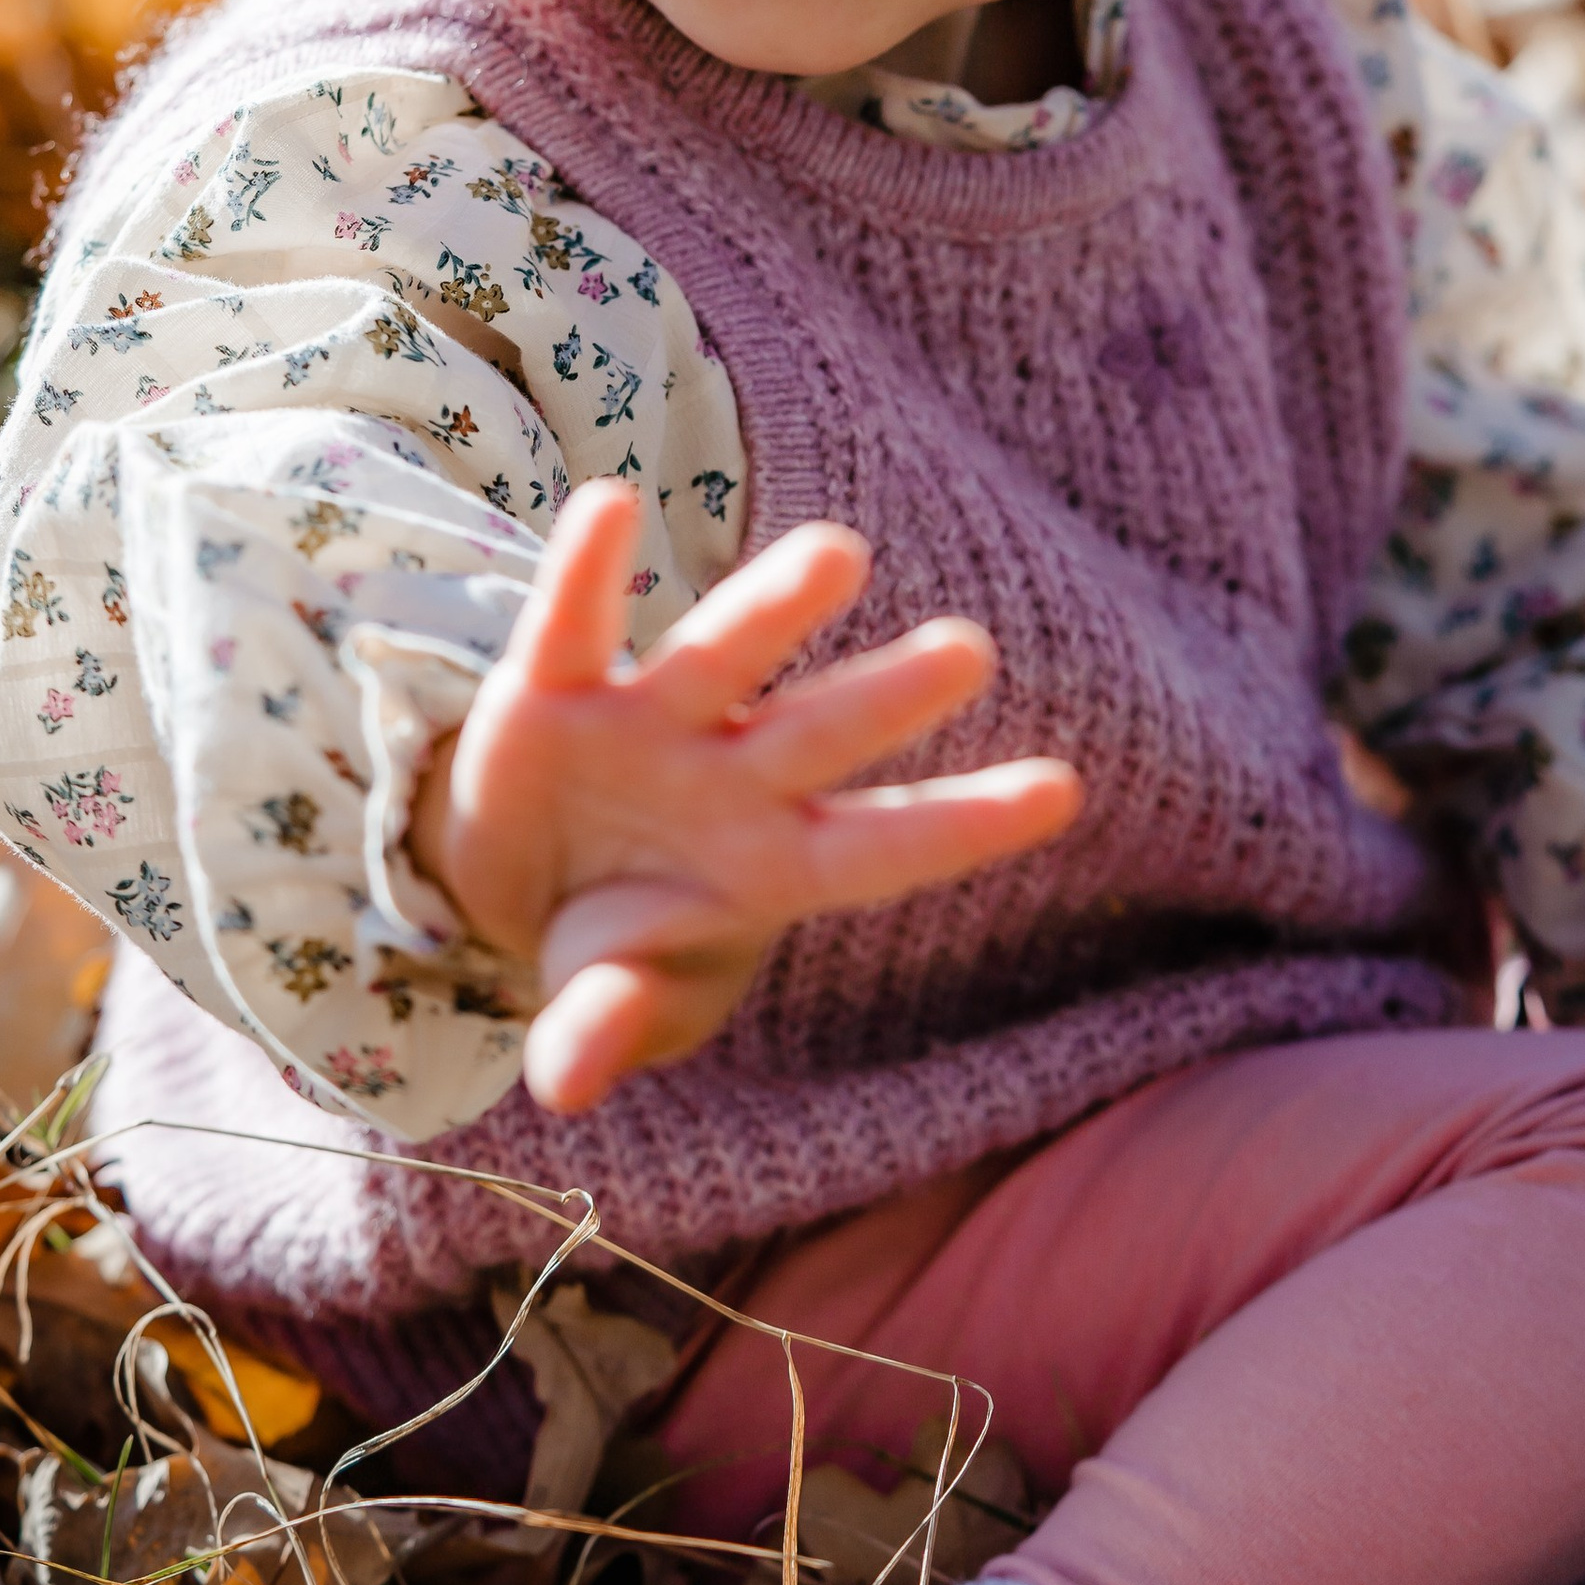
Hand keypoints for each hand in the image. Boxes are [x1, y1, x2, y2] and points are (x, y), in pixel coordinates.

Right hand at [412, 482, 1081, 1115]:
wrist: (519, 885)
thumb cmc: (614, 947)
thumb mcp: (610, 1004)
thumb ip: (603, 1029)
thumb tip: (567, 1079)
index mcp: (774, 865)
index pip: (884, 849)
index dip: (965, 826)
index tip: (1066, 791)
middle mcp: (731, 776)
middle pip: (821, 733)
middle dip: (889, 699)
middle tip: (974, 651)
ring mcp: (649, 723)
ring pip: (722, 656)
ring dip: (775, 609)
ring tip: (842, 555)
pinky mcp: (556, 691)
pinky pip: (574, 625)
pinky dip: (586, 570)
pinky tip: (613, 504)